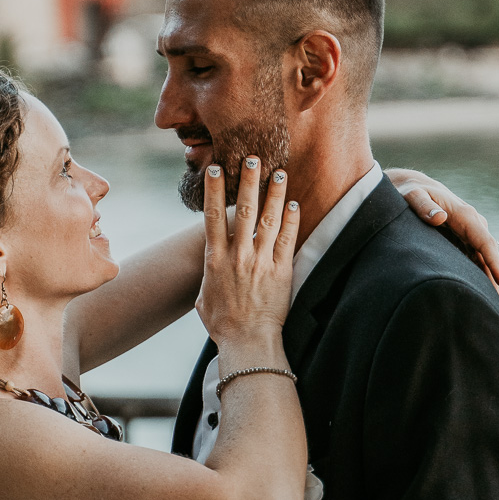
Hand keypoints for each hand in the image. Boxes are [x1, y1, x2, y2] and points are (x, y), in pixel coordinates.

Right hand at [195, 158, 298, 349]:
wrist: (247, 341)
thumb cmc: (222, 324)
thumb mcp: (203, 299)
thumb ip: (208, 279)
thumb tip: (208, 273)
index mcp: (215, 259)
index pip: (212, 217)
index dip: (214, 190)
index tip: (216, 169)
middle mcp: (238, 255)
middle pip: (243, 210)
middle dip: (248, 182)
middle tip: (252, 158)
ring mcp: (261, 261)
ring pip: (269, 220)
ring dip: (274, 194)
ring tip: (279, 172)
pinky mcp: (281, 271)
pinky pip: (288, 240)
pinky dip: (292, 220)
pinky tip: (295, 203)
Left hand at [384, 168, 498, 293]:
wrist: (412, 187)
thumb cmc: (410, 191)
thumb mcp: (411, 195)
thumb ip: (422, 205)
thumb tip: (438, 218)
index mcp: (464, 215)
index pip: (484, 241)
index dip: (494, 263)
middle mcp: (472, 224)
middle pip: (489, 256)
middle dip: (496, 281)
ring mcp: (469, 233)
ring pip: (484, 261)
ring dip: (491, 283)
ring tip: (497, 309)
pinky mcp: (463, 241)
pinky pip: (476, 261)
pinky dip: (481, 278)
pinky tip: (483, 297)